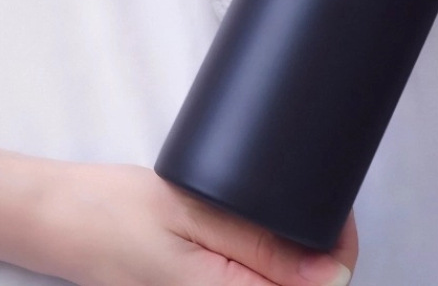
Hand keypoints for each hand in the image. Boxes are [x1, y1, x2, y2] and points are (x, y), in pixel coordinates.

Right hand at [13, 158, 355, 285]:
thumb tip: (332, 274)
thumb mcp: (193, 215)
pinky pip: (249, 280)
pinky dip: (264, 256)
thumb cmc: (117, 213)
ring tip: (277, 205)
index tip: (339, 214)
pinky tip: (254, 228)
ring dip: (291, 253)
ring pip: (276, 284)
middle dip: (317, 250)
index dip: (339, 254)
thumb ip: (260, 247)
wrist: (63, 219)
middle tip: (307, 196)